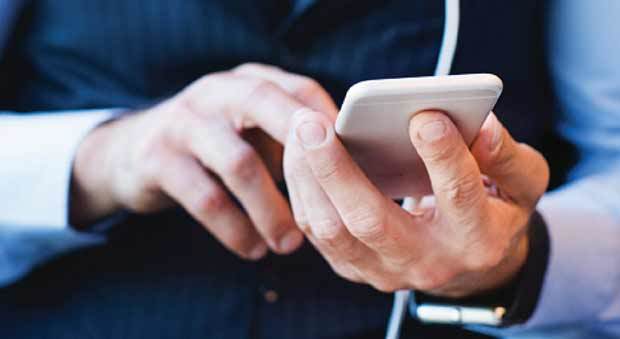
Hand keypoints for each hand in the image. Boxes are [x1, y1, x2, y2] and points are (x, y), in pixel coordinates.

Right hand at [71, 63, 337, 259]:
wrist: (131, 153)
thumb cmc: (214, 146)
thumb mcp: (251, 131)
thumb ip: (292, 142)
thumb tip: (352, 174)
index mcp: (248, 81)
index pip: (300, 90)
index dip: (331, 128)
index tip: (355, 169)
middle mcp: (216, 92)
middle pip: (267, 107)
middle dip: (305, 155)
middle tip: (333, 202)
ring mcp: (183, 122)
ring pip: (240, 164)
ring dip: (271, 210)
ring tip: (290, 244)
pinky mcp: (157, 158)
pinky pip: (207, 199)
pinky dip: (235, 229)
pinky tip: (253, 249)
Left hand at [284, 109, 548, 296]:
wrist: (467, 262)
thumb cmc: (495, 210)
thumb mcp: (521, 184)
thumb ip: (507, 155)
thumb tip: (482, 122)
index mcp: (478, 241)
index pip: (459, 197)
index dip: (443, 155)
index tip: (423, 115)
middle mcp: (426, 263)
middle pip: (371, 222)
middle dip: (338, 171)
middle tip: (312, 124)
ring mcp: (384, 271)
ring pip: (332, 230)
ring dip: (308, 178)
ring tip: (298, 130)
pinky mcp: (354, 267)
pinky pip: (317, 231)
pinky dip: (303, 189)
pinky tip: (299, 153)